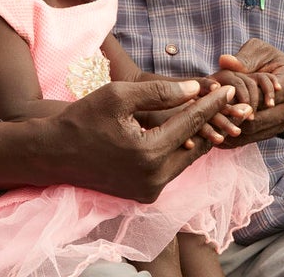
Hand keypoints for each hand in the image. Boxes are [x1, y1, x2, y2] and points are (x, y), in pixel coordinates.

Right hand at [0, 79, 234, 202]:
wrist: (52, 153)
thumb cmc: (82, 118)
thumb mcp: (120, 96)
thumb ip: (160, 92)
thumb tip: (196, 89)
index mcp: (147, 154)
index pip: (190, 124)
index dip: (211, 104)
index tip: (229, 89)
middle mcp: (152, 179)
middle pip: (195, 146)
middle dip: (213, 122)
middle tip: (231, 102)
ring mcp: (148, 191)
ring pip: (185, 159)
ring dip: (199, 136)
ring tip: (215, 113)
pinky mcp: (143, 194)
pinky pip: (171, 168)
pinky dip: (181, 149)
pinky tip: (190, 130)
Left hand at [213, 38, 283, 147]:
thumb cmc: (273, 61)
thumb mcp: (262, 52)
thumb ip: (244, 58)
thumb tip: (224, 61)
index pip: (260, 97)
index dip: (237, 99)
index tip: (215, 95)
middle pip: (256, 120)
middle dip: (231, 117)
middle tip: (207, 114)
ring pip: (253, 132)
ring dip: (231, 129)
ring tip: (208, 125)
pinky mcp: (276, 131)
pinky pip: (254, 139)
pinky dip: (235, 137)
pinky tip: (217, 132)